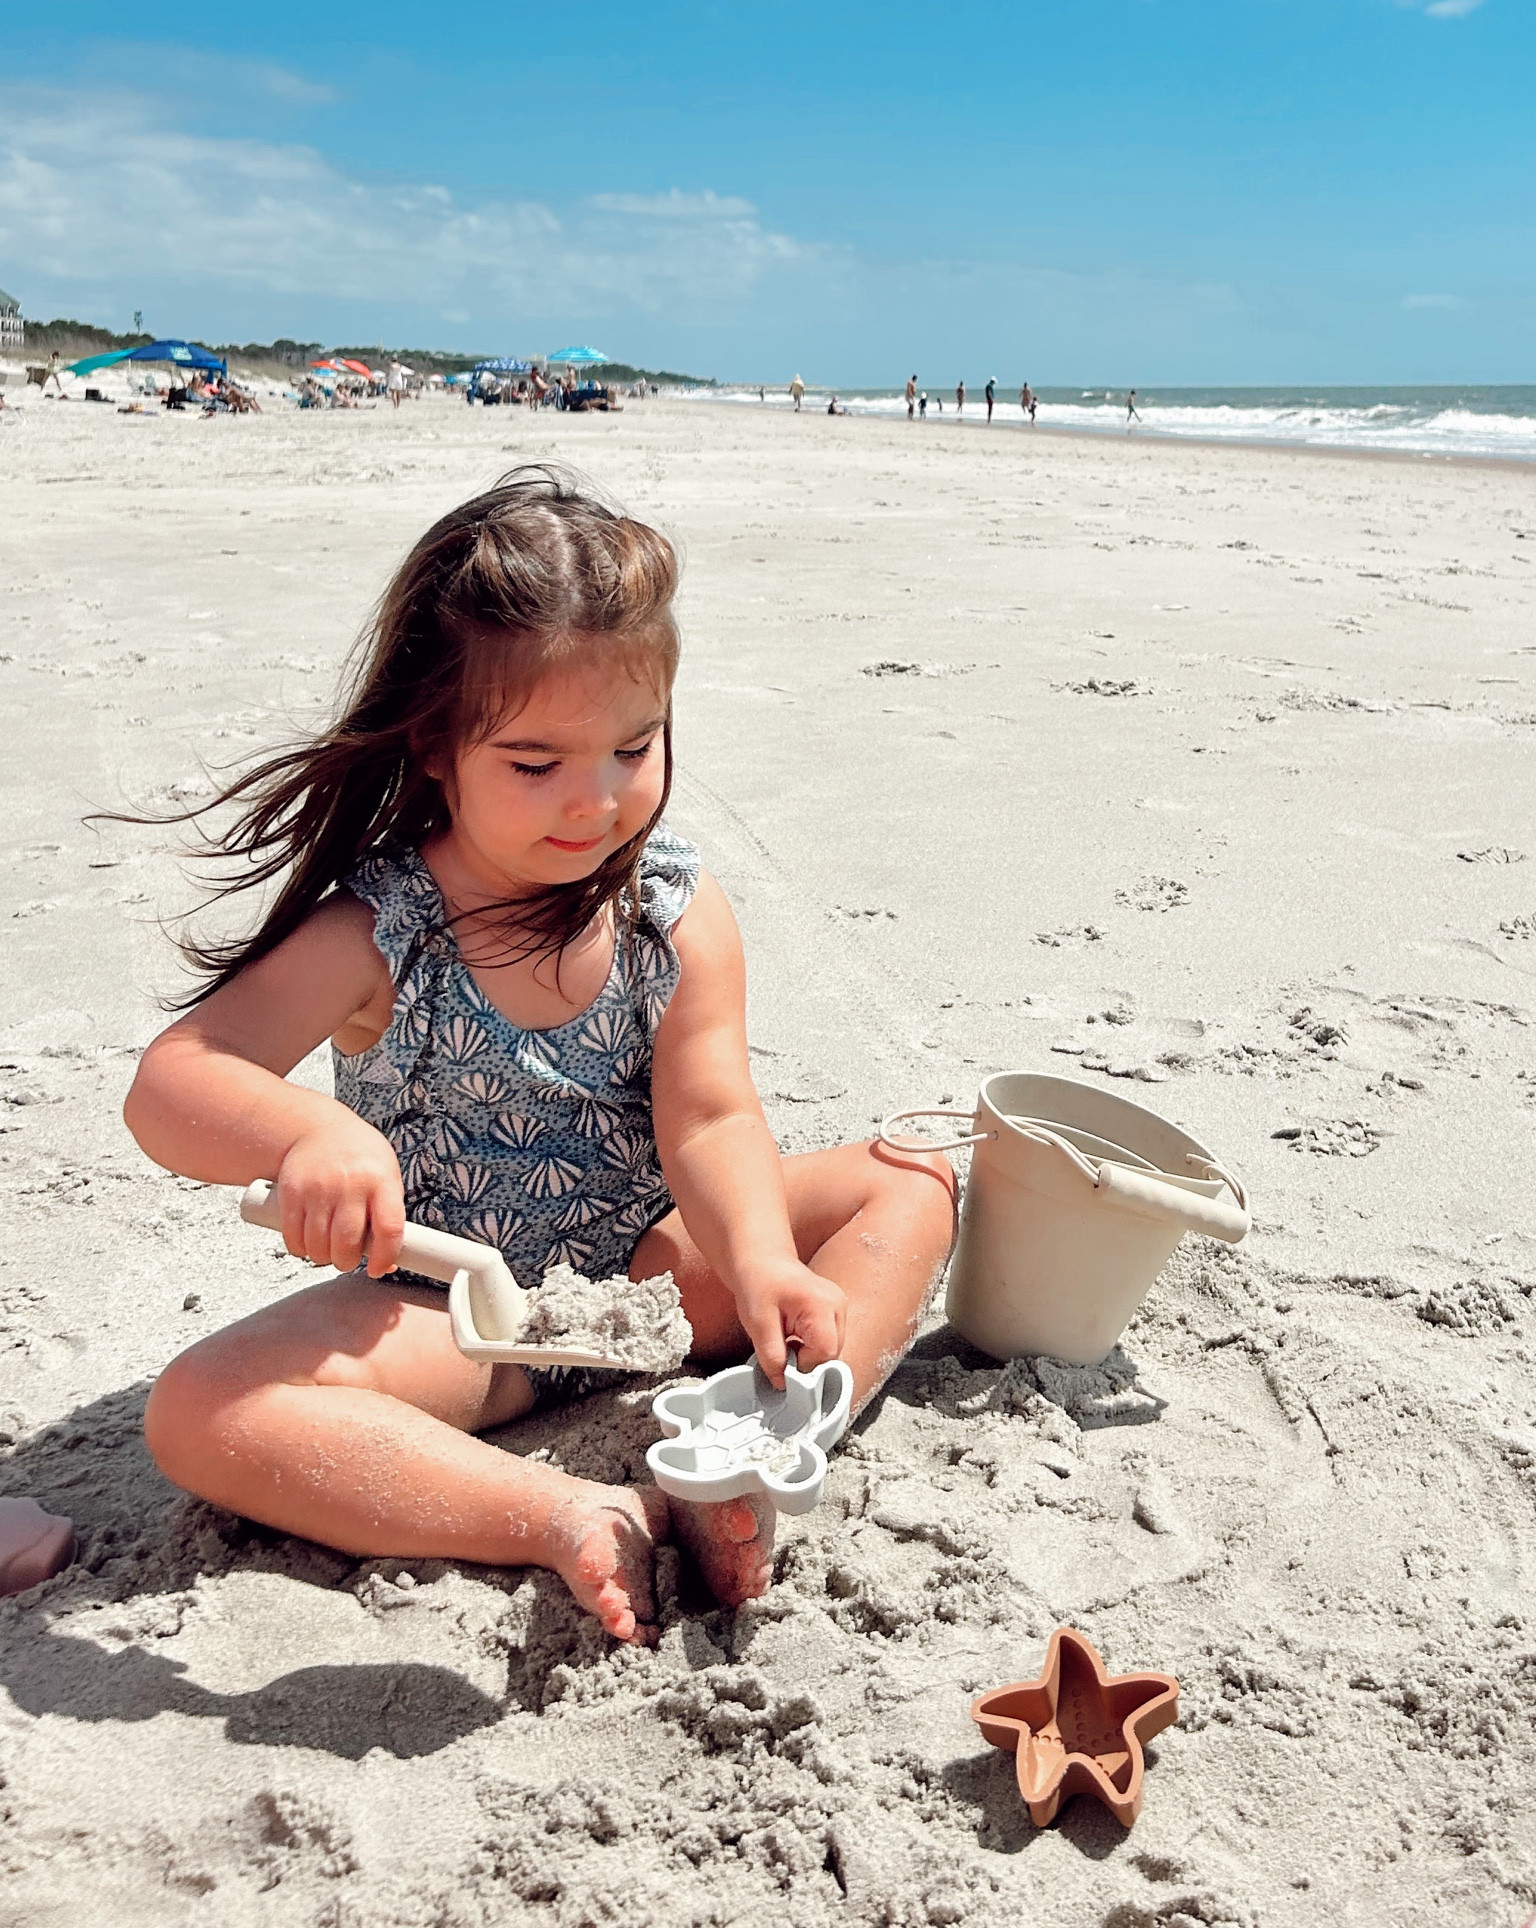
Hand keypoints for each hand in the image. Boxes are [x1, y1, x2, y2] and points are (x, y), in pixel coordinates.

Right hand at [272, 1121, 405, 1277]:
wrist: (317, 1129)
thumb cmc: (358, 1158)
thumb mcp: (385, 1175)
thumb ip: (389, 1215)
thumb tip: (389, 1262)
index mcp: (381, 1181)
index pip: (389, 1229)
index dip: (384, 1257)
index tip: (378, 1268)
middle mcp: (350, 1184)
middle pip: (347, 1243)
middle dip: (346, 1261)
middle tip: (347, 1257)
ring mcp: (319, 1188)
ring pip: (318, 1246)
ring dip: (322, 1257)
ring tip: (328, 1247)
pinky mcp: (291, 1193)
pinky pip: (293, 1238)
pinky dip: (301, 1248)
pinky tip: (308, 1240)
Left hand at [734, 1260, 847, 1386]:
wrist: (761, 1261)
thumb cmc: (757, 1284)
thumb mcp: (757, 1323)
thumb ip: (772, 1356)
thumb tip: (782, 1384)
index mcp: (821, 1304)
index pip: (825, 1353)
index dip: (804, 1366)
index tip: (782, 1365)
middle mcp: (837, 1305)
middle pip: (832, 1354)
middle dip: (806, 1360)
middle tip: (782, 1350)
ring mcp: (839, 1307)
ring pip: (831, 1350)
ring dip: (808, 1354)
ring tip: (786, 1340)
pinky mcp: (835, 1311)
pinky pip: (828, 1340)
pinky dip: (810, 1346)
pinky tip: (794, 1336)